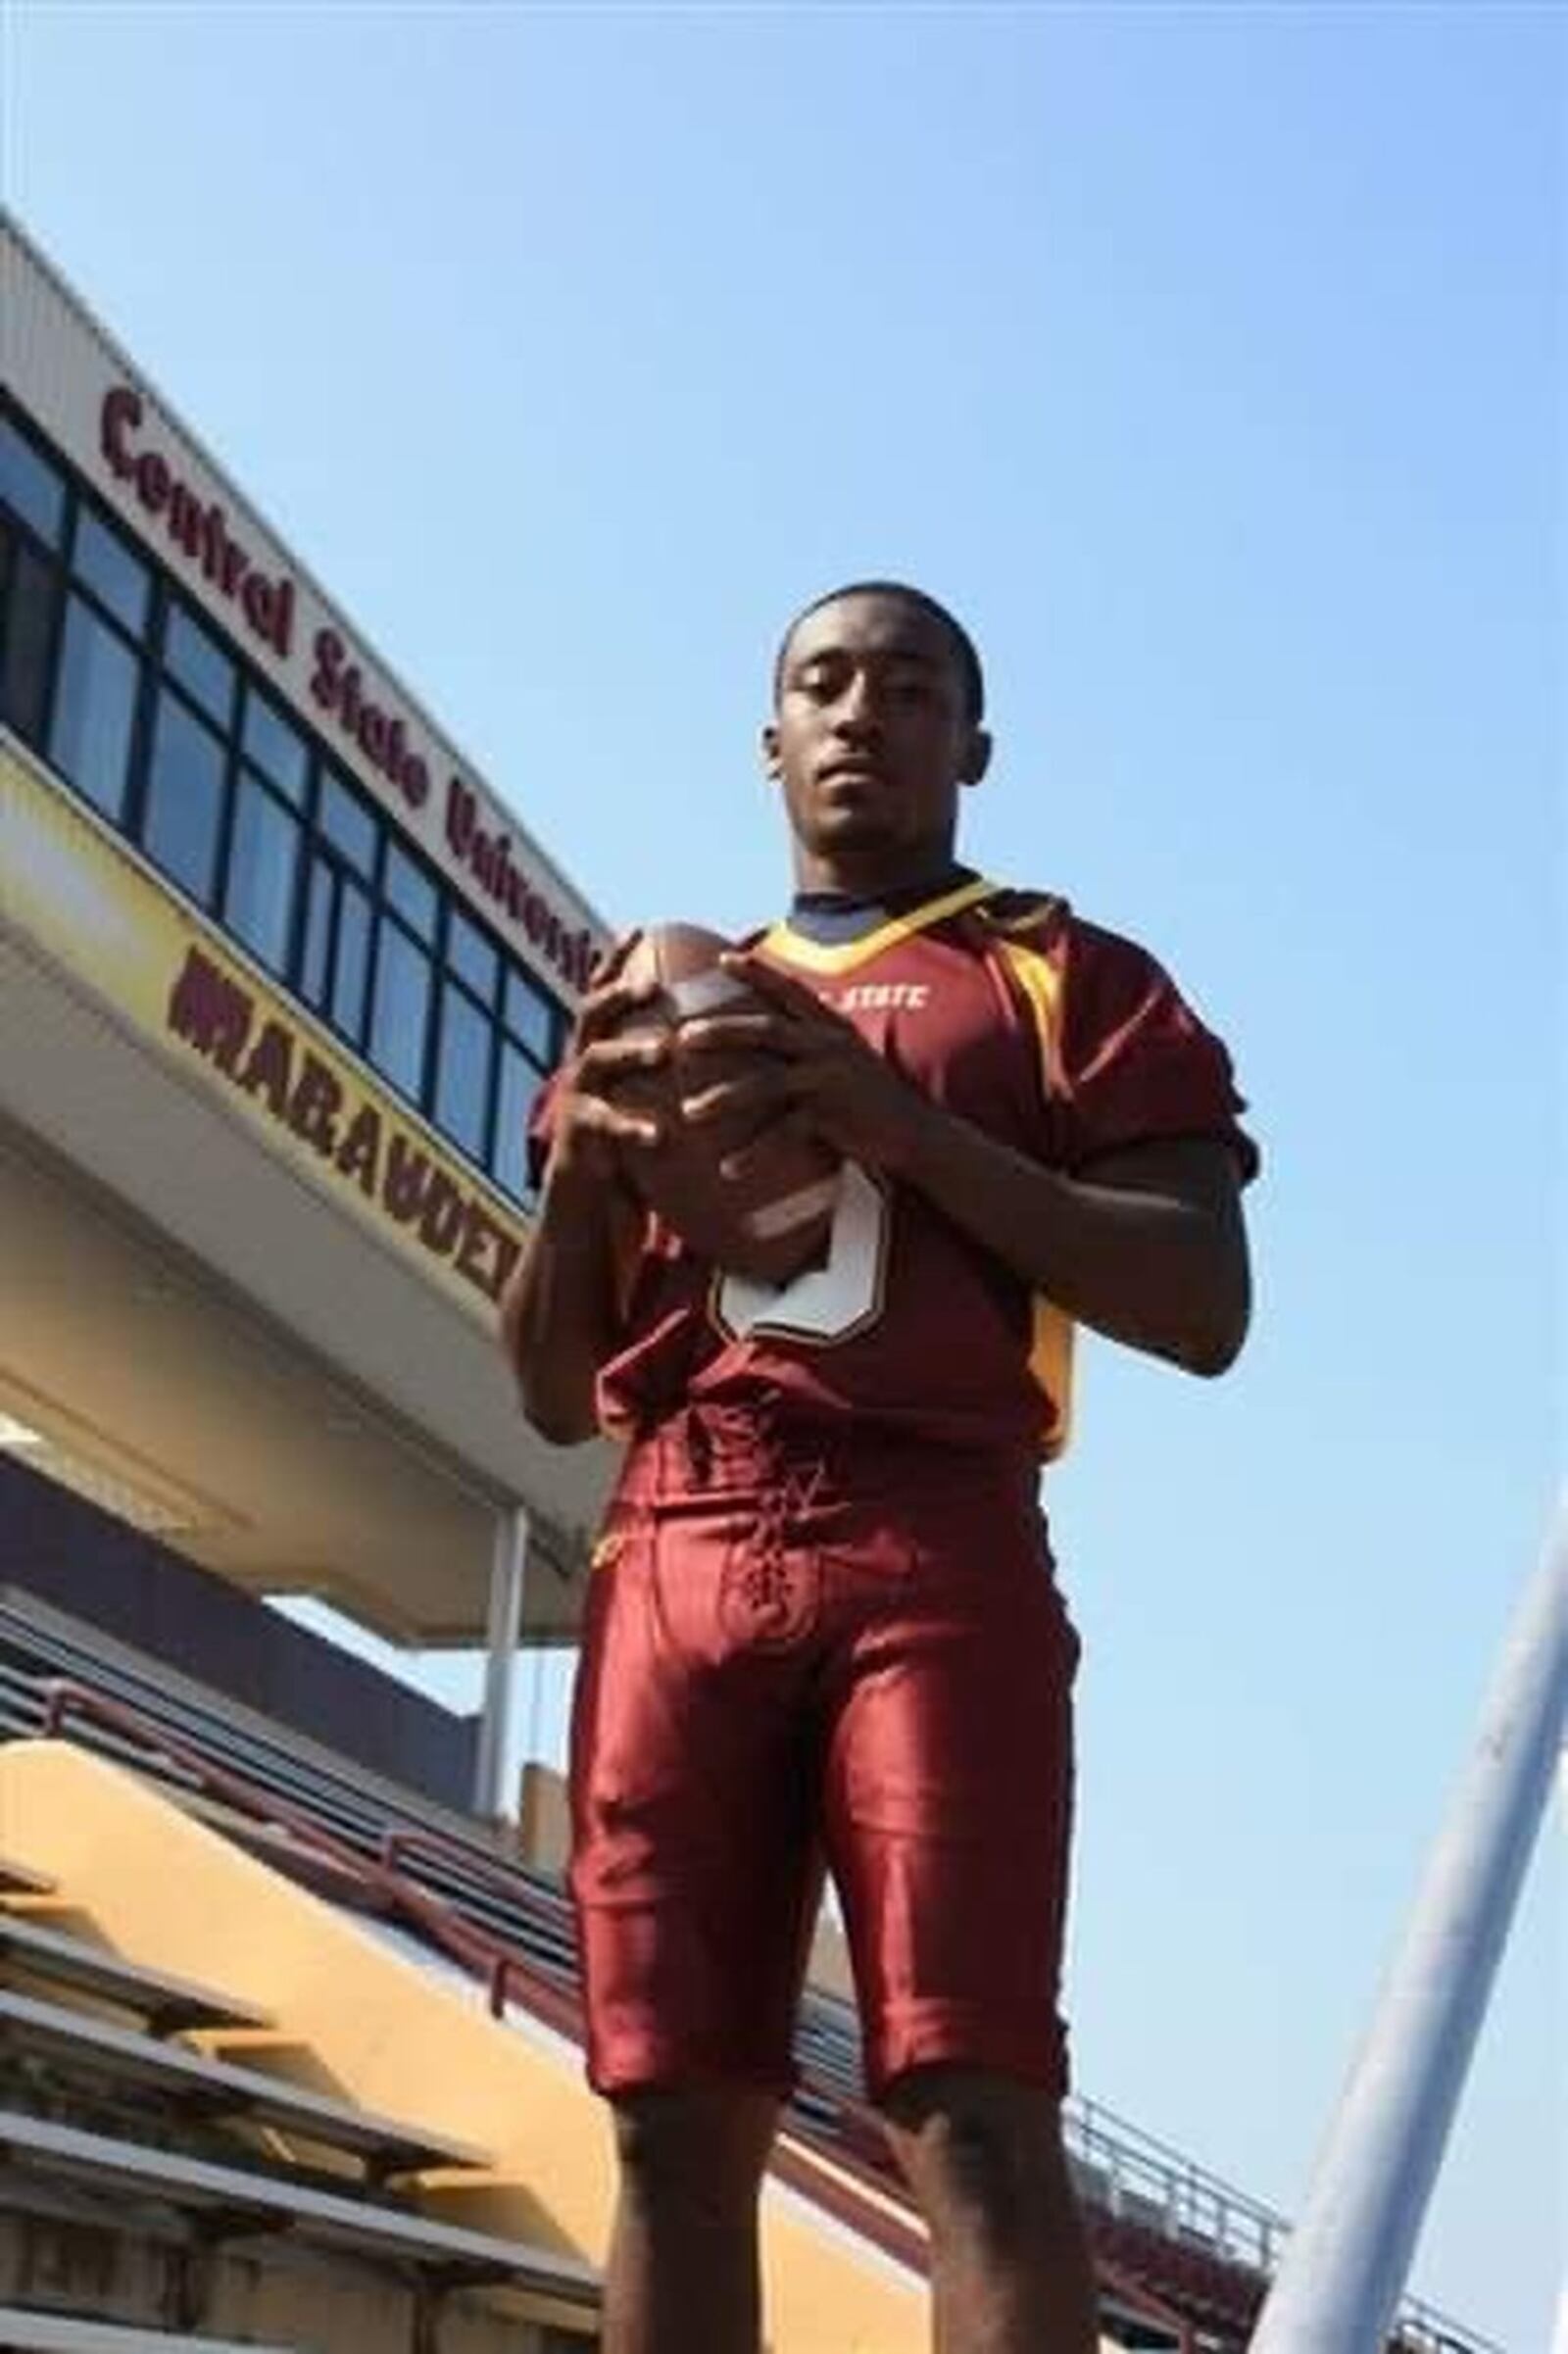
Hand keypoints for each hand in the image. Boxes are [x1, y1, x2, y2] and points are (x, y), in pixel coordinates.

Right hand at [549, 932, 672, 1187]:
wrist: (586, 1209)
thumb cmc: (627, 1150)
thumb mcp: (642, 1102)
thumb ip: (663, 1072)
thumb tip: (713, 1037)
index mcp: (597, 1054)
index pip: (604, 998)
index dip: (615, 963)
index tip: (638, 929)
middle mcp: (581, 1070)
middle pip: (591, 1017)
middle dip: (617, 995)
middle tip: (650, 986)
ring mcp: (575, 1102)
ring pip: (596, 1062)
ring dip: (630, 1051)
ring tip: (662, 1051)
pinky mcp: (577, 1141)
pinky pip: (605, 1128)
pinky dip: (633, 1128)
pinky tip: (659, 1134)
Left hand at [674, 951, 935, 1178]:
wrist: (916, 1132)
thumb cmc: (870, 1097)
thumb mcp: (843, 1059)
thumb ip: (811, 1043)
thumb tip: (773, 1036)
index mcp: (829, 1028)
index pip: (790, 991)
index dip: (758, 972)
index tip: (722, 959)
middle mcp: (827, 1046)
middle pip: (765, 1030)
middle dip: (721, 1031)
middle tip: (680, 1038)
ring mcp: (829, 1080)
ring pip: (766, 1083)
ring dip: (724, 1098)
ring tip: (689, 1112)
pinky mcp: (832, 1116)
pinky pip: (784, 1133)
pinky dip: (754, 1152)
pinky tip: (727, 1169)